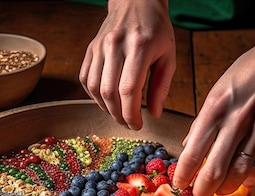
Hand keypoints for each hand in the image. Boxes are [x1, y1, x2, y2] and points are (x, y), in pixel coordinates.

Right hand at [79, 0, 175, 129]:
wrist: (135, 2)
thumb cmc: (155, 30)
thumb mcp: (168, 55)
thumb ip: (161, 86)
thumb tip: (154, 114)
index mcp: (139, 46)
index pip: (129, 89)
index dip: (131, 114)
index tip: (137, 125)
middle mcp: (115, 45)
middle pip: (110, 92)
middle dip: (118, 115)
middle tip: (128, 123)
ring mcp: (99, 46)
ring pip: (95, 88)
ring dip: (105, 108)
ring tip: (118, 113)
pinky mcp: (90, 49)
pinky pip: (86, 79)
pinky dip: (94, 96)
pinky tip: (106, 100)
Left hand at [172, 26, 254, 195]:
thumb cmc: (252, 70)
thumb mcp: (218, 89)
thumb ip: (203, 120)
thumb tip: (189, 146)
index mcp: (216, 107)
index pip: (194, 150)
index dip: (184, 173)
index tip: (179, 185)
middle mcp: (238, 119)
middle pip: (215, 168)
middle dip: (204, 189)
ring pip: (241, 171)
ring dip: (228, 187)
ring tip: (221, 190)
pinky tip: (248, 181)